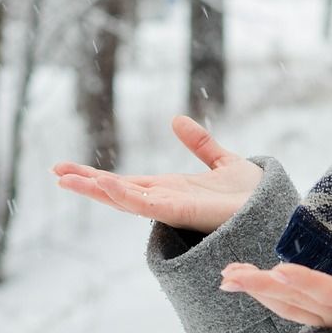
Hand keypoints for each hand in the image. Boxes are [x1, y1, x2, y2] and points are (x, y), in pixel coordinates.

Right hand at [51, 115, 263, 233]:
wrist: (276, 210)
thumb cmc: (253, 196)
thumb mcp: (221, 161)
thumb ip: (200, 143)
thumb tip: (176, 120)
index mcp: (170, 189)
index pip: (126, 182)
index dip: (97, 176)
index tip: (68, 168)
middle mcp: (165, 200)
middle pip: (117, 191)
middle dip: (86, 182)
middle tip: (55, 171)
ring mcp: (170, 208)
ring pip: (123, 199)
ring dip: (94, 188)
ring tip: (64, 177)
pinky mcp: (181, 212)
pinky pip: (146, 204)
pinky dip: (123, 194)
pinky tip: (104, 183)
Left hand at [218, 204, 331, 329]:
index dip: (309, 284)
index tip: (281, 272)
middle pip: (303, 304)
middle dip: (266, 289)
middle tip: (229, 274)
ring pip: (293, 312)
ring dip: (260, 294)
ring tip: (227, 277)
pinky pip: (297, 314)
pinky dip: (272, 300)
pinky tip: (249, 285)